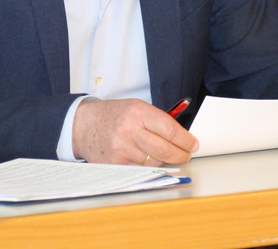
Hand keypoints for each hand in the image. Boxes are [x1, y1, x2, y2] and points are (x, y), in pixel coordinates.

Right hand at [72, 98, 198, 165]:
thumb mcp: (136, 107)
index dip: (186, 140)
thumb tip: (182, 136)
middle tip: (186, 155)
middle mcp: (130, 131)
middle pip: (165, 150)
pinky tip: (150, 160)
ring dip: (165, 161)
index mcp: (138, 112)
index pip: (170, 130)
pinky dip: (150, 167)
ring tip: (166, 155)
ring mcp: (121, 149)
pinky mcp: (115, 164)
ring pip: (155, 162)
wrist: (84, 125)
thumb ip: (158, 120)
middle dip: (181, 155)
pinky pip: (141, 170)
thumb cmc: (113, 115)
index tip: (193, 144)